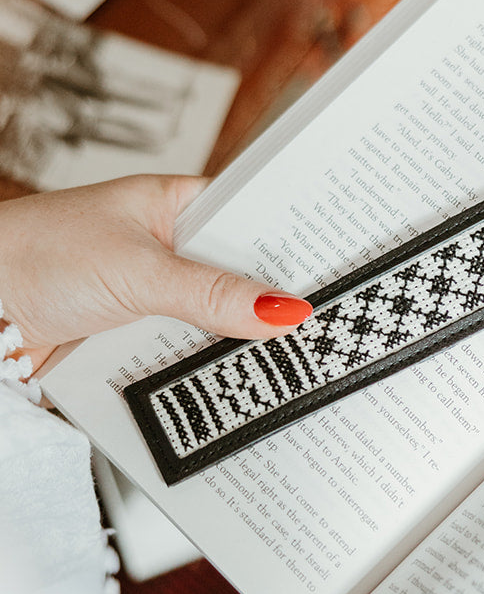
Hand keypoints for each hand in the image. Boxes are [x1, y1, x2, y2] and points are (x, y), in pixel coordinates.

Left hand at [0, 175, 311, 370]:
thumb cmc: (33, 254)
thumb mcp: (137, 271)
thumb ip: (212, 295)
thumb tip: (283, 310)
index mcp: (176, 206)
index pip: (255, 219)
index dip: (297, 243)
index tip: (339, 271)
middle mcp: (168, 250)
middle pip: (240, 280)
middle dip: (271, 308)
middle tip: (320, 331)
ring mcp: (151, 299)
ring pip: (214, 326)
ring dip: (234, 348)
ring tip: (285, 366)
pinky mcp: (132, 343)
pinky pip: (181, 360)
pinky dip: (198, 375)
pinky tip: (229, 387)